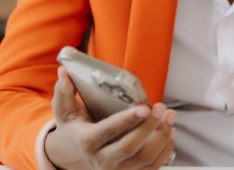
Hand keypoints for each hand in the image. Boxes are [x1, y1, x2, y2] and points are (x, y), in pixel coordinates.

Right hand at [44, 67, 176, 169]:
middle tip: (161, 108)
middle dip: (150, 127)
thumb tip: (63, 73)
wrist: (74, 155)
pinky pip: (152, 167)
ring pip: (144, 158)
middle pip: (129, 147)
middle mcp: (101, 160)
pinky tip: (170, 131)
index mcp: (86, 141)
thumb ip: (64, 92)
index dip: (127, 120)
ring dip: (162, 137)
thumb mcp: (64, 111)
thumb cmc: (74, 128)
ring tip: (170, 116)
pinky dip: (165, 150)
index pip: (108, 131)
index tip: (144, 107)